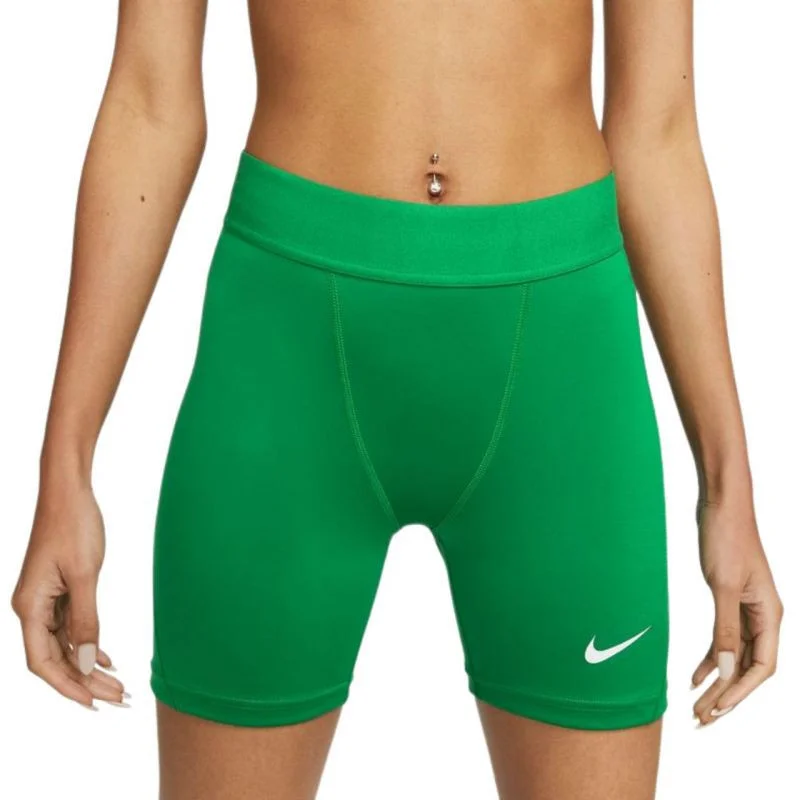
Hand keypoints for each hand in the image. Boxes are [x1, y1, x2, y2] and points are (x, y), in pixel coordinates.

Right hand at [11, 481, 126, 708]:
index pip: (43, 662)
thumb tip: (87, 663)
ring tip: (118, 685)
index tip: (94, 704)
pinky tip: (107, 659)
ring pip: (65, 645)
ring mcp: (44, 600)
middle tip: (119, 698)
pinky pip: (70, 628)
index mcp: (29, 607)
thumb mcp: (85, 575)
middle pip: (55, 658)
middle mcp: (31, 608)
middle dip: (85, 682)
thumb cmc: (74, 526)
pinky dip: (88, 644)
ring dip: (89, 666)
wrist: (69, 491)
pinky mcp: (58, 591)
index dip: (67, 686)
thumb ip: (86, 620)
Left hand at [691, 495, 782, 725]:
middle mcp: (763, 617)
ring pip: (734, 656)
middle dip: (727, 695)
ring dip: (717, 681)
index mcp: (770, 615)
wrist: (721, 505)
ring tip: (697, 706)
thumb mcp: (722, 586)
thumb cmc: (726, 539)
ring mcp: (747, 610)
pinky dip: (710, 658)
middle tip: (702, 718)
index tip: (717, 709)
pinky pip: (723, 639)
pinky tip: (695, 675)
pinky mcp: (730, 601)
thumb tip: (725, 671)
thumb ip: (724, 629)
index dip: (740, 691)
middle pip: (748, 668)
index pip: (761, 668)